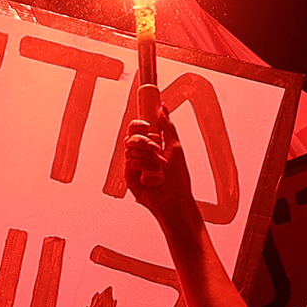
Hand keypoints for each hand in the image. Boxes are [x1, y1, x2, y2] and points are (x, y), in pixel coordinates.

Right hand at [123, 86, 197, 227]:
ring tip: (159, 165)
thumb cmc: (178, 178)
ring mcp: (133, 165)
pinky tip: (151, 174)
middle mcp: (140, 154)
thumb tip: (162, 107)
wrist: (175, 198)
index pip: (138, 128)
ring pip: (130, 148)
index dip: (139, 123)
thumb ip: (167, 126)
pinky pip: (130, 161)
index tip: (147, 123)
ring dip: (147, 155)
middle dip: (143, 139)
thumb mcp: (175, 146)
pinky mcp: (128, 176)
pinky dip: (143, 165)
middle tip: (155, 147)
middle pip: (131, 136)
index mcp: (150, 145)